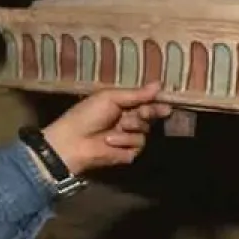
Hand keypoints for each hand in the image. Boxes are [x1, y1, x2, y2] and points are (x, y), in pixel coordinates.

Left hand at [41, 82, 171, 176]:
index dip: (156, 102)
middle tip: (142, 112)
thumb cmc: (87, 115)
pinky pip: (137, 145)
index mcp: (122, 106)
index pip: (146, 102)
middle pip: (150, 116)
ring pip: (145, 131)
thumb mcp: (110, 98)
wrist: (72, 142)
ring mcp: (129, 138)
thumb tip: (159, 84)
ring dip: (131, 127)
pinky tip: (110, 141)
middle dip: (148, 113)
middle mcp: (128, 121)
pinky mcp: (128, 154)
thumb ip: (136, 94)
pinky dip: (124, 142)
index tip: (166, 102)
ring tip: (116, 128)